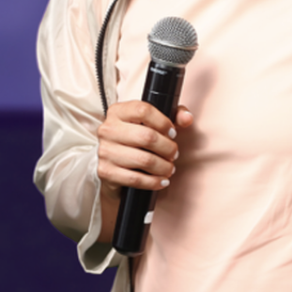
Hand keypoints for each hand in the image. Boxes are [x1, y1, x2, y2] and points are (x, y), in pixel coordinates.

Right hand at [94, 101, 195, 242]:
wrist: (112, 165)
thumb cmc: (135, 140)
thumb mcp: (153, 123)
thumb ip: (174, 116)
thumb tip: (187, 118)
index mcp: (117, 111)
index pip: (143, 110)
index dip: (164, 122)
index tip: (172, 133)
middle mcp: (107, 129)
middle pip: (147, 137)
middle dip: (168, 148)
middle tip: (174, 154)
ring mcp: (105, 151)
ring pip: (144, 160)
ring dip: (163, 167)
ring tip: (169, 168)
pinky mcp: (106, 171)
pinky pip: (136, 179)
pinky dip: (153, 182)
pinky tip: (161, 181)